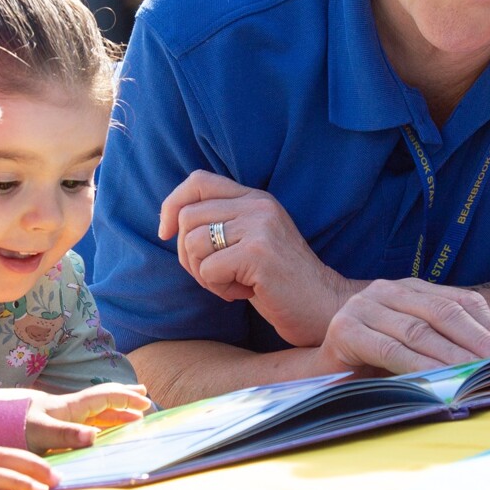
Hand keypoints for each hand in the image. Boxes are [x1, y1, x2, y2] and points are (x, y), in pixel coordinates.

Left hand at [21, 384, 152, 451]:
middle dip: (123, 400)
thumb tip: (95, 437)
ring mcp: (57, 417)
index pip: (104, 397)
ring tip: (130, 418)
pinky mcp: (47, 427)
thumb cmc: (9, 427)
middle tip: (145, 400)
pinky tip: (95, 432)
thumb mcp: (39, 432)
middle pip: (101, 401)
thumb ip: (65, 435)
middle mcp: (65, 410)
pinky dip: (96, 424)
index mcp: (68, 407)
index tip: (145, 401)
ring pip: (92, 412)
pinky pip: (80, 422)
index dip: (125, 398)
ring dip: (112, 413)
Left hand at [161, 170, 355, 345]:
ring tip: (233, 284)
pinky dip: (218, 289)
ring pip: (193, 244)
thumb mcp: (252, 241)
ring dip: (204, 275)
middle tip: (214, 275)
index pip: (198, 181)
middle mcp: (258, 205)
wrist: (323, 307)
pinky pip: (208, 270)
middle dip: (187, 255)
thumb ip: (223, 223)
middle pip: (188, 217)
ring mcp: (259, 227)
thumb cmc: (281, 283)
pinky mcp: (258, 253)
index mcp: (255, 198)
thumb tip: (171, 222)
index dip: (172, 204)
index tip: (165, 233)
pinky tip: (243, 293)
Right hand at [315, 278, 489, 375]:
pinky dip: (420, 366)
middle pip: (445, 313)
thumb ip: (454, 346)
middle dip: (479, 342)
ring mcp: (364, 306)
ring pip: (420, 331)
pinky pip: (392, 349)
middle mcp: (387, 290)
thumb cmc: (375, 365)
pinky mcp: (346, 330)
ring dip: (454, 356)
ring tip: (478, 377)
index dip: (489, 327)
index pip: (461, 300)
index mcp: (411, 288)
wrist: (321, 375)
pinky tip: (440, 382)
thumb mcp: (419, 350)